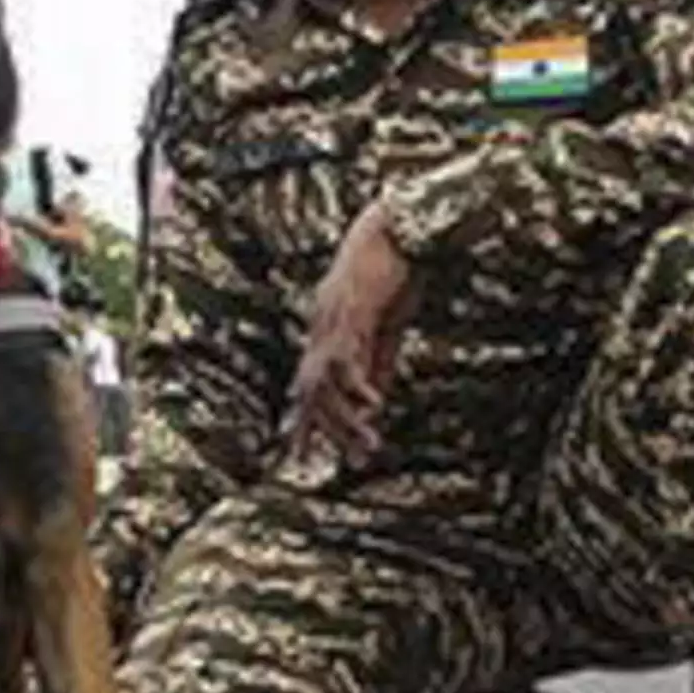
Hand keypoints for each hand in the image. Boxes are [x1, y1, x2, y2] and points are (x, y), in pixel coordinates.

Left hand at [285, 202, 417, 466]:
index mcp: (326, 335)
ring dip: (346, 418)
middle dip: (322, 432)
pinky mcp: (351, 311)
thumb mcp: (384, 328)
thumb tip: (372, 401)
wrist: (393, 229)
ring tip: (371, 444)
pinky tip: (374, 406)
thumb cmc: (391, 274)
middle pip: (310, 393)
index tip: (300, 456)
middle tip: (346, 462)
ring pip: (327, 382)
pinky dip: (358, 384)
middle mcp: (321, 331)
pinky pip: (348, 355)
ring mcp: (331, 321)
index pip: (307, 387)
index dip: (302, 422)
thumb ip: (376, 362)